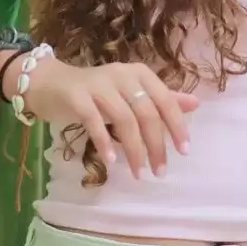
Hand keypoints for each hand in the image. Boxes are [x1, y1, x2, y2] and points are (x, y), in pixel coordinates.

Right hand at [24, 57, 198, 178]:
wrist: (51, 83)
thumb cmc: (97, 91)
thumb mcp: (131, 93)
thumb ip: (161, 99)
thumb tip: (196, 104)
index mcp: (139, 73)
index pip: (165, 99)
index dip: (177, 125)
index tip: (184, 151)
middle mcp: (122, 74)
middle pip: (146, 112)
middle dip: (156, 144)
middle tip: (160, 171)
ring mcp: (98, 85)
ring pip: (124, 119)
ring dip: (134, 149)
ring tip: (138, 172)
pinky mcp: (77, 96)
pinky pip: (94, 121)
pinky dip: (104, 141)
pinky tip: (110, 160)